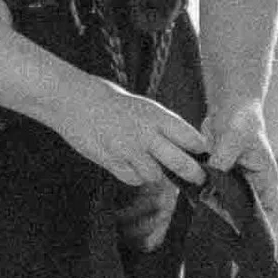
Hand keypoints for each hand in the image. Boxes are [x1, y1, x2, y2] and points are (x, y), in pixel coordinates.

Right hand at [50, 68, 207, 198]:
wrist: (72, 100)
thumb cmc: (108, 99)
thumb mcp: (141, 106)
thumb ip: (161, 124)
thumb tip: (182, 142)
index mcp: (156, 115)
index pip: (190, 137)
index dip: (201, 149)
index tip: (204, 155)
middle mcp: (145, 134)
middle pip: (180, 163)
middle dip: (193, 174)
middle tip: (198, 179)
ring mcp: (128, 150)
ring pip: (155, 176)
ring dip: (157, 175)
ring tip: (151, 165)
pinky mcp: (112, 162)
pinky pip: (133, 179)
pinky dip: (135, 177)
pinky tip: (130, 165)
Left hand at [207, 96, 277, 232]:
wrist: (229, 105)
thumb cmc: (241, 119)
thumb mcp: (233, 138)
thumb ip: (222, 161)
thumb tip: (209, 183)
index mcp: (265, 176)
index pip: (272, 208)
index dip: (268, 228)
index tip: (258, 244)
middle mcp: (253, 183)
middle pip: (249, 213)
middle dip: (239, 227)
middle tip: (226, 243)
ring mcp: (237, 181)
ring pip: (230, 207)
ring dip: (220, 215)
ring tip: (208, 229)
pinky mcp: (221, 177)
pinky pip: (214, 195)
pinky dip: (207, 202)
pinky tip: (196, 207)